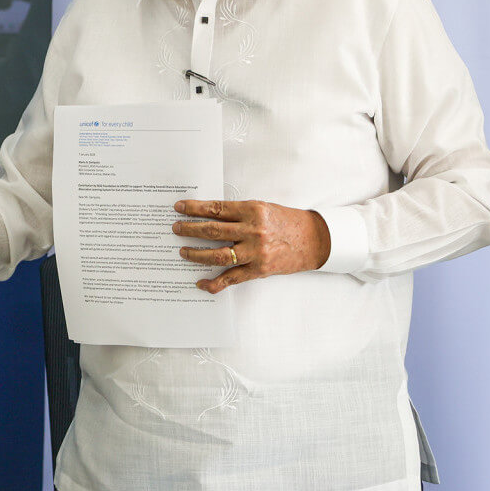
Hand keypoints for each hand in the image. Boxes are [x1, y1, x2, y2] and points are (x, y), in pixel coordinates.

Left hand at [172, 199, 330, 293]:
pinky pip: (232, 278)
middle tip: (176, 228)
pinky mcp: (259, 270)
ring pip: (218, 255)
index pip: (216, 209)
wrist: (314, 239)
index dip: (194, 208)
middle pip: (212, 230)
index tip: (179, 207)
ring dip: (197, 254)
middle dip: (190, 229)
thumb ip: (238, 212)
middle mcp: (252, 231)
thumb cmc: (286, 221)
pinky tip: (202, 282)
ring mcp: (255, 252)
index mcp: (252, 210)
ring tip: (183, 251)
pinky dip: (215, 283)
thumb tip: (209, 215)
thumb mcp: (262, 208)